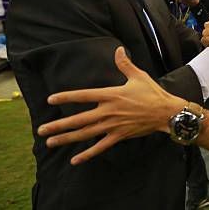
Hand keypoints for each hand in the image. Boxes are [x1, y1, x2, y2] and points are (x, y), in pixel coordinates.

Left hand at [37, 47, 184, 164]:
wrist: (166, 112)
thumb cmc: (152, 93)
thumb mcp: (138, 76)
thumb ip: (125, 64)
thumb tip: (118, 50)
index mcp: (111, 94)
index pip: (83, 95)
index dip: (66, 97)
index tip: (50, 99)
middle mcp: (108, 111)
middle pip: (79, 119)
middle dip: (59, 125)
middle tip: (42, 129)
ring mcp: (113, 125)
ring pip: (85, 134)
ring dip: (67, 139)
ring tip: (51, 142)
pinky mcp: (119, 136)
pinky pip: (100, 147)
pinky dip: (87, 154)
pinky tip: (75, 160)